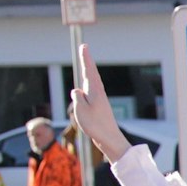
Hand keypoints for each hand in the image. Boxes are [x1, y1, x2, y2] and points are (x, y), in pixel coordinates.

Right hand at [68, 45, 133, 163]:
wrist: (110, 139)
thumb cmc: (95, 126)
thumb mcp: (82, 110)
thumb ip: (78, 97)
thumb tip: (76, 90)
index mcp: (95, 91)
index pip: (89, 71)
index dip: (86, 59)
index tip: (84, 46)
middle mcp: (98, 93)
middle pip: (91, 73)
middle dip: (86, 60)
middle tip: (84, 47)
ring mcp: (99, 99)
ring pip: (91, 81)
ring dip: (88, 70)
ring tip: (85, 59)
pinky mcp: (98, 106)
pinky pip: (90, 91)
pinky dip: (88, 83)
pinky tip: (87, 84)